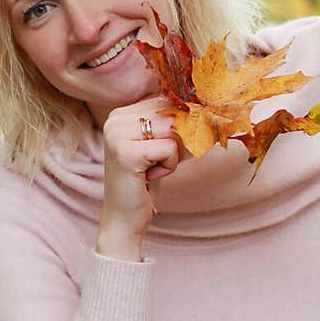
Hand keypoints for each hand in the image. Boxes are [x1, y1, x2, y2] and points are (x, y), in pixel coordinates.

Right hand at [97, 96, 182, 258]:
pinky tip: (149, 176)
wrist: (123, 219)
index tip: (162, 149)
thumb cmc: (144, 182)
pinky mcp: (126, 153)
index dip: (178, 125)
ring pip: (173, 129)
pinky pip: (170, 148)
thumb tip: (205, 106)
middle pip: (171, 113)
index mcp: (120, 113)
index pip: (166, 100)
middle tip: (157, 162)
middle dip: (176, 141)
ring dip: (172, 155)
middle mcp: (114, 119)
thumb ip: (172, 122)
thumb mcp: (158, 145)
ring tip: (152, 169)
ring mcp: (117, 135)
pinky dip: (169, 166)